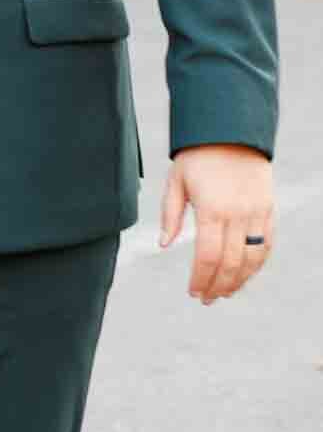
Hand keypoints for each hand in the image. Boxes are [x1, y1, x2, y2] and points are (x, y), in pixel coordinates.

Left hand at [159, 144, 274, 302]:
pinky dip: (257, 264)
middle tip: (207, 299)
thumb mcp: (176, 180)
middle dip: (218, 286)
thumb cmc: (198, 155)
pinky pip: (266, 245)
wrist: (233, 131)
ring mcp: (257, 213)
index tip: (193, 292)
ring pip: (252, 259)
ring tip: (225, 292)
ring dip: (239, 281)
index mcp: (212, 209)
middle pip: (230, 263)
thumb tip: (163, 245)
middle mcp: (238, 215)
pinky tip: (244, 274)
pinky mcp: (268, 210)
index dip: (200, 279)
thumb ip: (170, 215)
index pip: (207, 256)